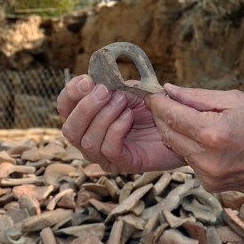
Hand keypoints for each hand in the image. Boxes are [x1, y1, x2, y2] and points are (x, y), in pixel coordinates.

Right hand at [56, 75, 184, 172]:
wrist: (179, 124)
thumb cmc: (151, 106)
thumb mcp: (129, 89)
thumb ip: (110, 84)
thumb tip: (91, 80)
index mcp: (87, 116)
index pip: (64, 107)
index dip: (71, 93)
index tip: (87, 80)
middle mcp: (90, 137)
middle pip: (69, 129)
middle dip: (86, 107)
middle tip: (106, 92)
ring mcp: (104, 154)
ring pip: (87, 141)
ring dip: (104, 117)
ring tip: (123, 102)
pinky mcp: (123, 164)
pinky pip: (108, 149)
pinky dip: (116, 129)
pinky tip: (129, 117)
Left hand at [147, 83, 243, 191]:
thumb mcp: (235, 99)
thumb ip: (197, 96)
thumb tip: (170, 90)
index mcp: (212, 134)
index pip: (171, 115)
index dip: (158, 102)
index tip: (154, 94)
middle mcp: (206, 159)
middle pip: (168, 134)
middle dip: (162, 116)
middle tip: (164, 101)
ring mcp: (209, 176)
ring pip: (177, 148)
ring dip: (175, 131)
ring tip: (182, 114)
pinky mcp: (213, 185)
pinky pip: (190, 161)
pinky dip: (189, 147)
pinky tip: (198, 135)